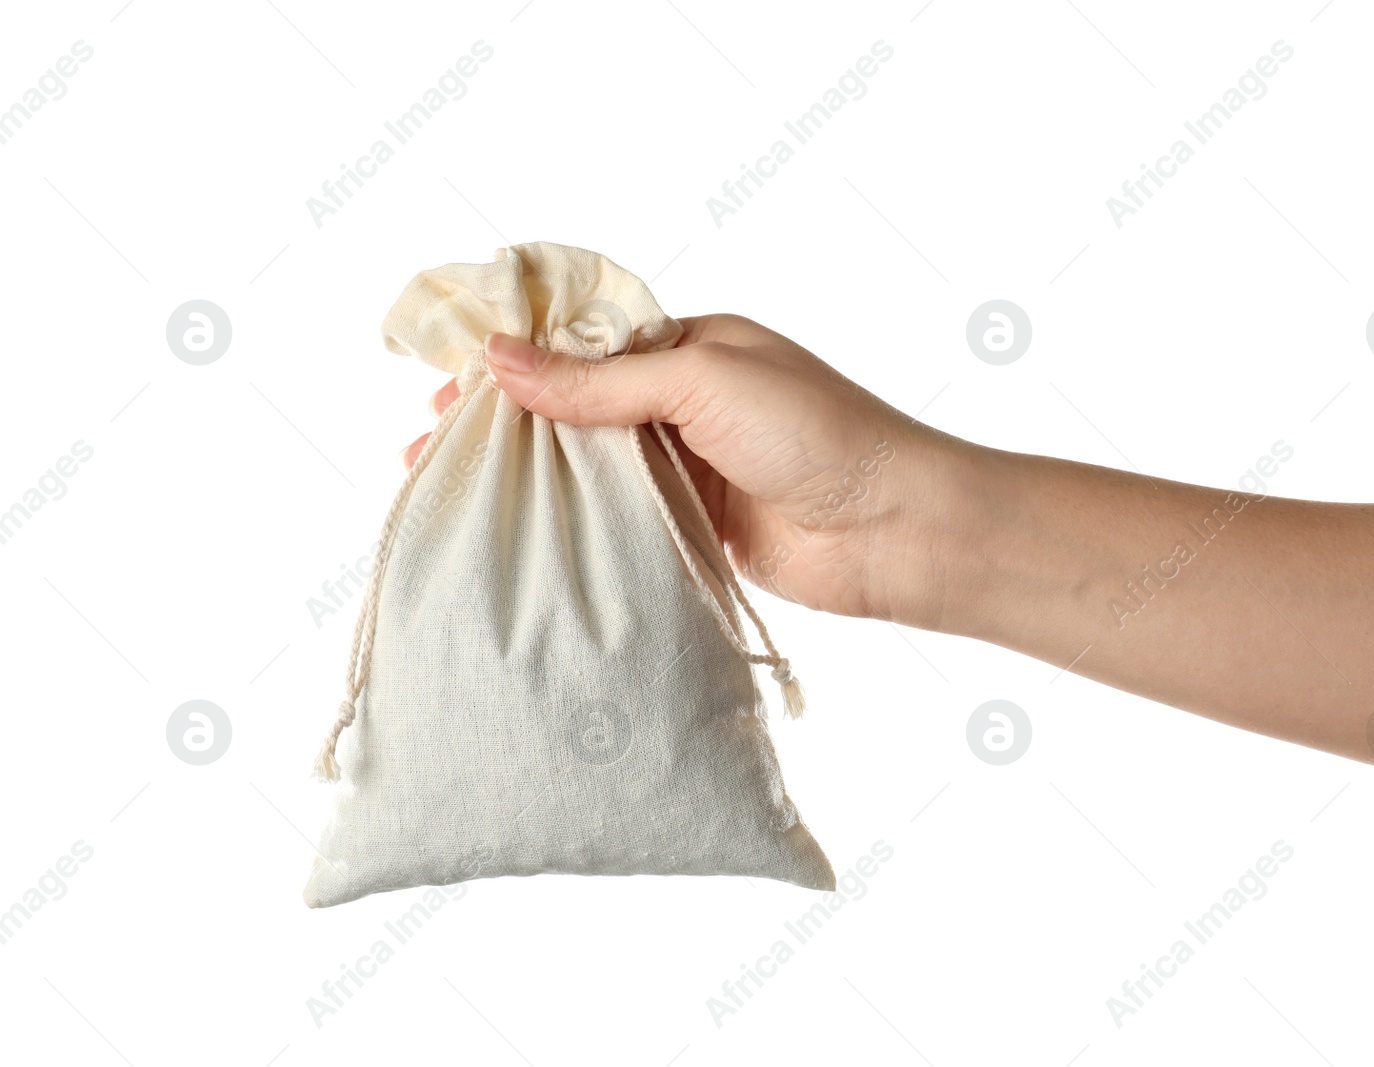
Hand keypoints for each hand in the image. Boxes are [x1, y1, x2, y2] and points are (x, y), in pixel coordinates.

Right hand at [402, 314, 980, 629]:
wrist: (895, 531)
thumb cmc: (818, 435)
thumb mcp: (702, 381)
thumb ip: (601, 379)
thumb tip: (500, 357)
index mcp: (691, 344)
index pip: (581, 341)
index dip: (513, 358)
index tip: (443, 378)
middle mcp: (685, 401)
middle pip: (574, 407)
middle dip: (504, 423)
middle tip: (427, 446)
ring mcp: (689, 467)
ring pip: (589, 465)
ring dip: (526, 476)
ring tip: (450, 490)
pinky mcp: (696, 527)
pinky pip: (618, 519)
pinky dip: (570, 524)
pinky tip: (517, 534)